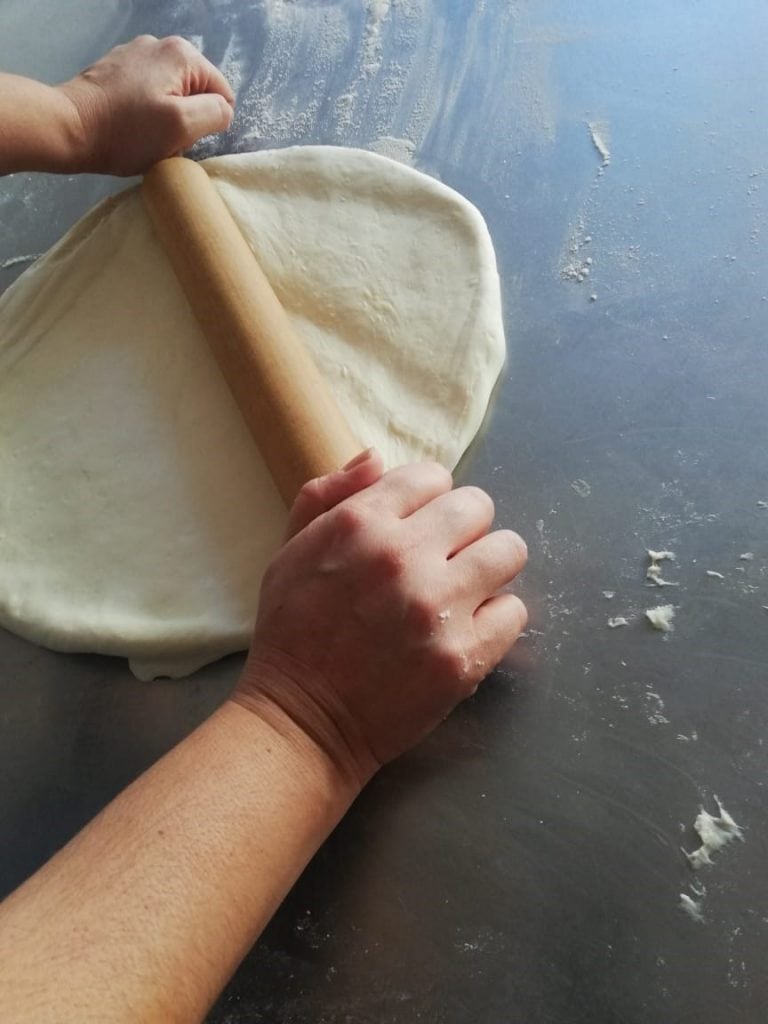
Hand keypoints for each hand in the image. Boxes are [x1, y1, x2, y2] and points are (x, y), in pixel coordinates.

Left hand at [57, 35, 233, 175]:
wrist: (69, 128)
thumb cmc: (127, 131)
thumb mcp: (182, 127)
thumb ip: (215, 114)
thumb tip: (223, 111)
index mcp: (182, 54)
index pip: (222, 95)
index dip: (210, 123)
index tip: (183, 137)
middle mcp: (160, 44)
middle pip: (196, 94)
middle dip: (187, 120)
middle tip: (164, 139)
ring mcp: (135, 54)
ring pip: (172, 96)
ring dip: (166, 119)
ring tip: (145, 134)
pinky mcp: (116, 69)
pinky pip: (148, 94)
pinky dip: (145, 113)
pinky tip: (129, 126)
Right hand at [233, 450, 527, 786]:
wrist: (303, 721)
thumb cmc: (292, 633)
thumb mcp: (290, 551)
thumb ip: (327, 495)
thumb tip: (377, 457)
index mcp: (359, 524)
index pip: (431, 476)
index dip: (427, 499)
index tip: (417, 526)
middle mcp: (403, 557)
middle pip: (477, 506)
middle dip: (462, 529)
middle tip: (442, 560)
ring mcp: (438, 607)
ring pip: (508, 551)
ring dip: (488, 567)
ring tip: (463, 591)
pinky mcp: (464, 655)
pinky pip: (515, 611)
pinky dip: (495, 618)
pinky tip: (466, 629)